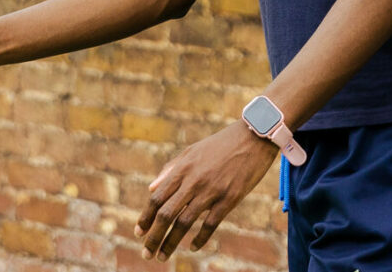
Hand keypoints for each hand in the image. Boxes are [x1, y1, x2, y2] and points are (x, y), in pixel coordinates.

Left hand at [135, 122, 276, 260]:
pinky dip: (200, 239)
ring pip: (184, 222)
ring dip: (171, 242)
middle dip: (153, 236)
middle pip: (166, 213)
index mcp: (183, 168)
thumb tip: (151, 188)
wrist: (253, 137)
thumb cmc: (221, 144)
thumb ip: (171, 170)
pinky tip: (192, 247)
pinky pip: (210, 224)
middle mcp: (193, 180)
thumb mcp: (192, 151)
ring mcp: (211, 190)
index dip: (145, 217)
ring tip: (162, 255)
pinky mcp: (230, 198)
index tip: (138, 233)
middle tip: (146, 253)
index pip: (157, 197)